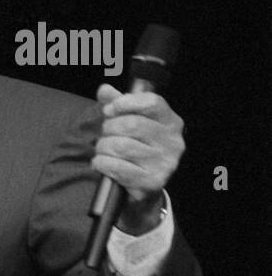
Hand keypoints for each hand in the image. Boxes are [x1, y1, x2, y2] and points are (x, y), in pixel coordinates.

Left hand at [93, 83, 184, 230]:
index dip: (126, 103)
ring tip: (104, 150)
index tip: (110, 110)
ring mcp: (164, 163)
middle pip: (132, 124)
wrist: (144, 185)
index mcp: (171, 122)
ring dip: (103, 147)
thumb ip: (118, 103)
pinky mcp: (152, 181)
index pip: (152, 102)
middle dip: (109, 128)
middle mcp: (172, 142)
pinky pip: (117, 167)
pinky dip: (102, 163)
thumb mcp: (130, 121)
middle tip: (105, 134)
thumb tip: (104, 90)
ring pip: (121, 146)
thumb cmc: (137, 147)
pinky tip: (101, 163)